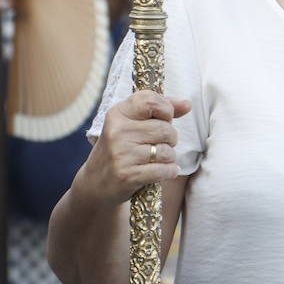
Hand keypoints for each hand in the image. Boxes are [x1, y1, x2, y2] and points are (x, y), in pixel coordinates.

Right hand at [77, 90, 191, 205]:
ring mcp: (121, 154)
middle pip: (165, 128)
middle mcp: (117, 131)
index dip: (166, 108)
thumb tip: (187, 104)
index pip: (150, 100)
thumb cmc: (120, 149)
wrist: (96, 183)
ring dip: (169, 157)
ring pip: (166, 150)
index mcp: (118, 113)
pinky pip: (164, 170)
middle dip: (170, 138)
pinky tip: (164, 171)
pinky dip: (169, 171)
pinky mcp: (128, 175)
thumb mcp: (131, 124)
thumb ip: (159, 110)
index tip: (165, 118)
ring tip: (158, 159)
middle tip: (160, 143)